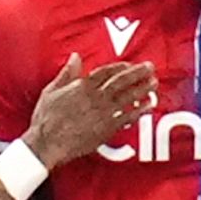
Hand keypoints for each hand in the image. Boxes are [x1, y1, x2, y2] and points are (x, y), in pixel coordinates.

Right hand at [23, 55, 156, 168]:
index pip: (106, 71)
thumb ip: (67, 73)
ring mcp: (103, 113)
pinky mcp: (107, 129)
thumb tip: (76, 56)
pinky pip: (128, 117)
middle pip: (121, 81)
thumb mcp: (51, 90)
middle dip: (138, 73)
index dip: (120, 66)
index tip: (130, 64)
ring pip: (128, 97)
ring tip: (154, 82)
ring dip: (143, 88)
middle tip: (150, 67)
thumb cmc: (46, 118)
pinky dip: (140, 110)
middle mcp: (96, 97)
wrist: (48, 143)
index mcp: (82, 86)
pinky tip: (150, 105)